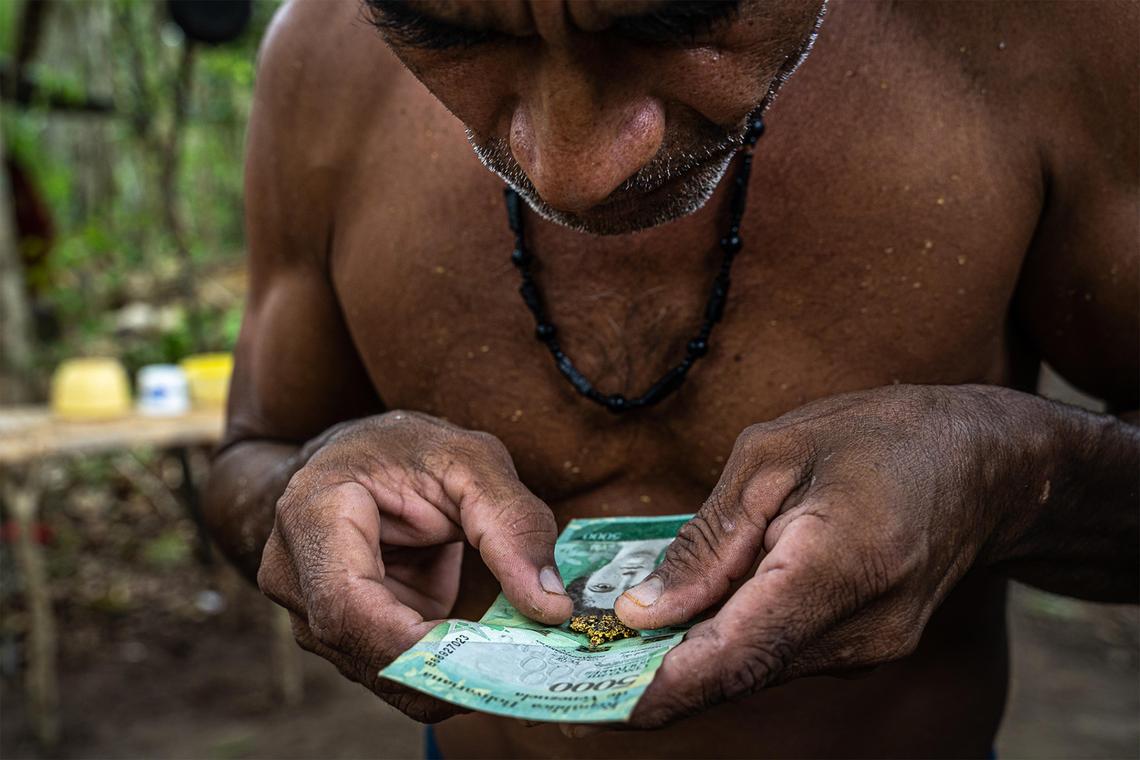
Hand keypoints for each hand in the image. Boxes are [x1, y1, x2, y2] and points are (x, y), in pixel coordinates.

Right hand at [257, 411, 571, 721]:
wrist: (364, 457)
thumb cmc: (411, 451)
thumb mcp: (473, 463)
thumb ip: (515, 526)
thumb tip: (550, 607)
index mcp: (313, 513)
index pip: (348, 605)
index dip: (414, 645)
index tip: (489, 658)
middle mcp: (292, 572)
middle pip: (364, 650)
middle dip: (445, 673)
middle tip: (521, 674)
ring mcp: (306, 610)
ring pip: (378, 672)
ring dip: (447, 678)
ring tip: (513, 664)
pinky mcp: (336, 634)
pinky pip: (389, 668)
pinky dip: (441, 671)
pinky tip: (486, 660)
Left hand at [615, 385, 1014, 726]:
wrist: (981, 466)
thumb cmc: (875, 439)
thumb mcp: (774, 456)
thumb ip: (709, 541)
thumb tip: (644, 613)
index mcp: (836, 568)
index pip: (734, 656)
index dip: (659, 688)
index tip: (591, 700)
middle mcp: (858, 631)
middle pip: (738, 674)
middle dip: (656, 676)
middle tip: (578, 669)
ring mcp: (869, 650)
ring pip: (756, 669)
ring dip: (690, 658)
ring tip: (617, 639)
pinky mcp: (866, 649)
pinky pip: (781, 654)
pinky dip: (730, 642)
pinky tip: (692, 616)